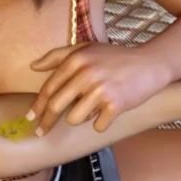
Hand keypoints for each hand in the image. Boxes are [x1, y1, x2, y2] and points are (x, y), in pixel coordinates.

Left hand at [28, 43, 171, 134]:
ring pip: (74, 118)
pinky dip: (101, 122)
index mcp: (76, 60)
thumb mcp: (86, 48)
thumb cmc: (114, 57)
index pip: (49, 88)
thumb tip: (33, 66)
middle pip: (55, 106)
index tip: (30, 119)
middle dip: (46, 122)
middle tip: (41, 132)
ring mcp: (101, 89)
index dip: (37, 106)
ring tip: (93, 107)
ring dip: (80, 117)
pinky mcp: (116, 104)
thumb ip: (57, 56)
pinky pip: (97, 125)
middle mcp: (86, 73)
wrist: (149, 63)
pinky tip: (108, 111)